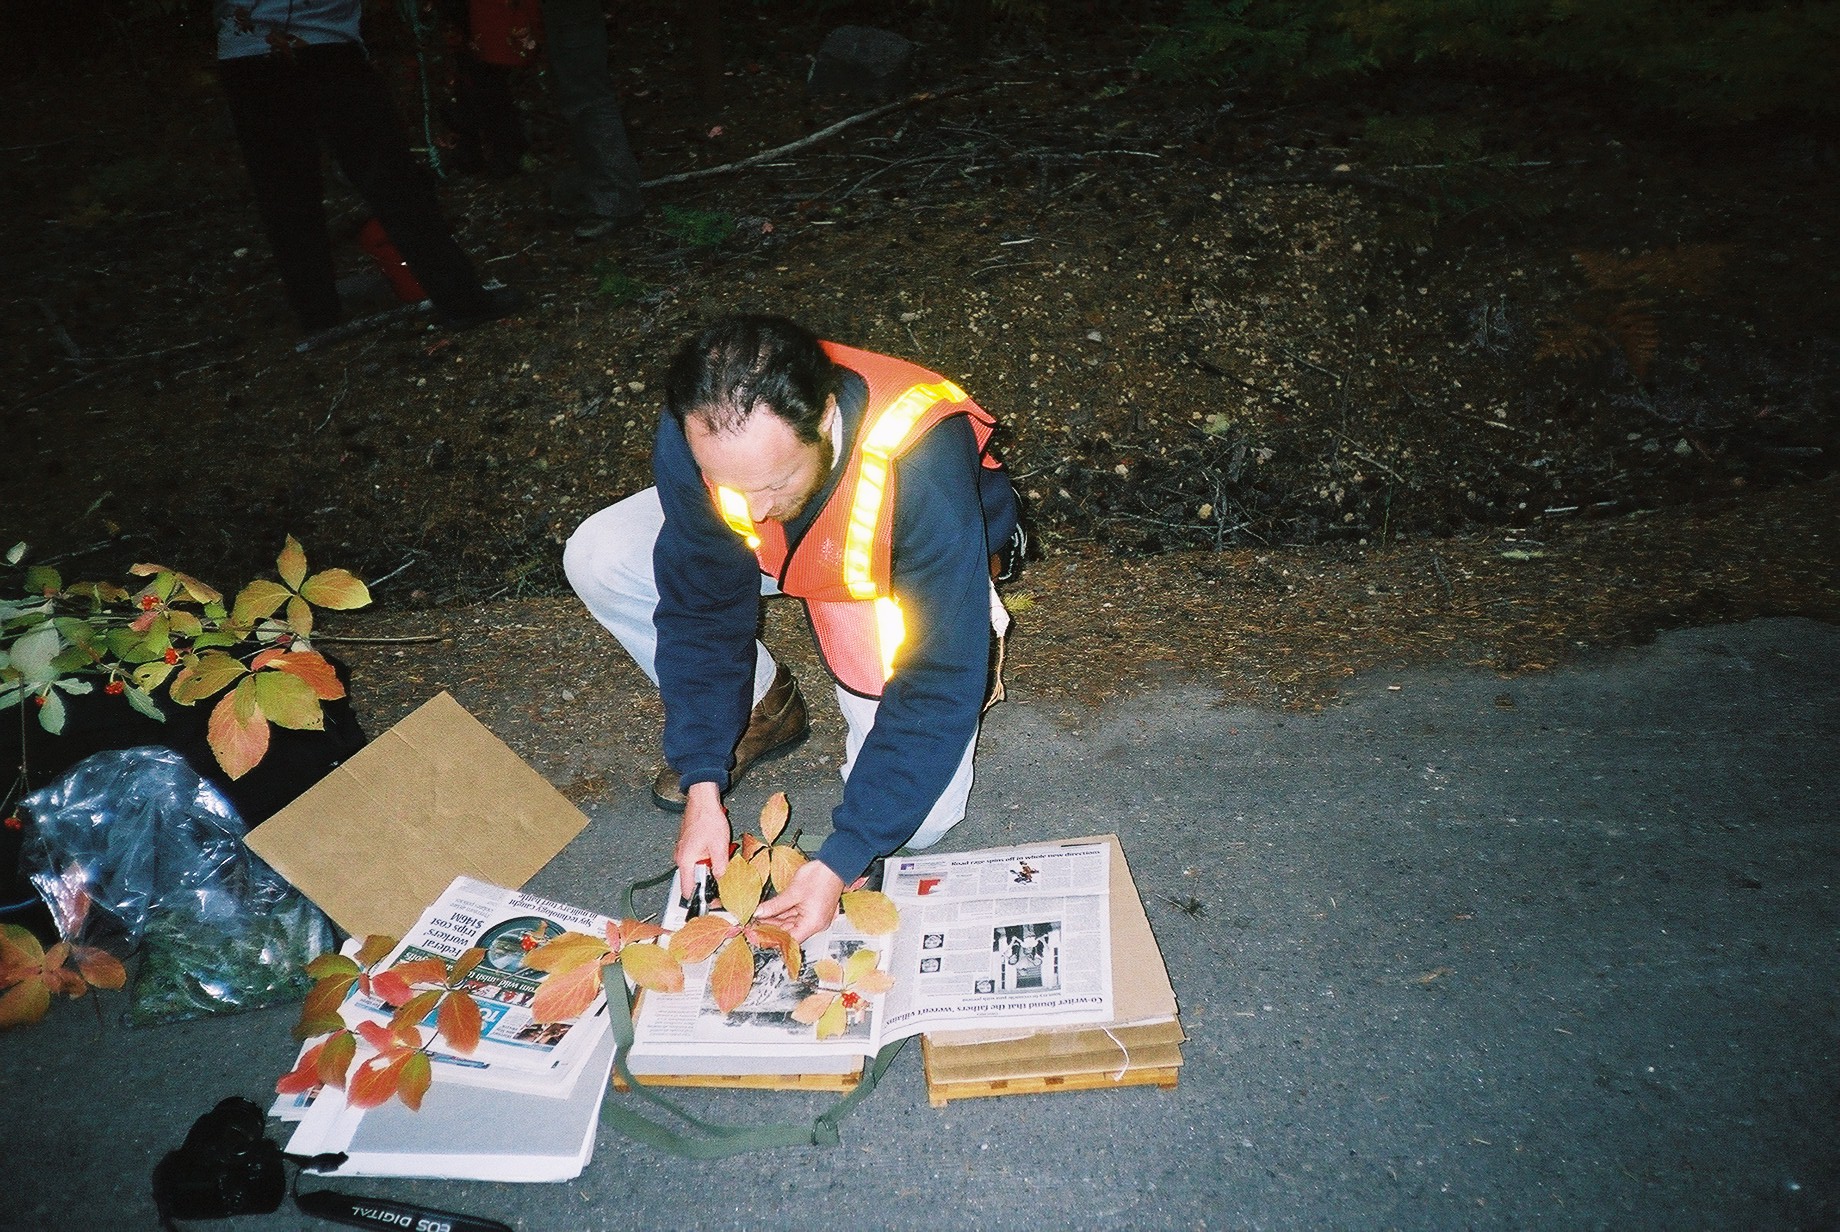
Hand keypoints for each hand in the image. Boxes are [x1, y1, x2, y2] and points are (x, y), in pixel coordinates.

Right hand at [674, 782, 730, 898]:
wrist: (702, 801)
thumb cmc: (709, 820)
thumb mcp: (720, 846)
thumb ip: (720, 867)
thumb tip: (721, 880)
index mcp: (686, 861)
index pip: (687, 890)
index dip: (700, 898)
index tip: (712, 901)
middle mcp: (680, 858)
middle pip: (692, 880)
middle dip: (707, 881)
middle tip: (722, 876)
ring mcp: (682, 851)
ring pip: (695, 869)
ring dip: (708, 868)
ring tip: (720, 857)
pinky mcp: (687, 846)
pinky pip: (695, 859)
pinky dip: (706, 859)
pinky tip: (715, 850)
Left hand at [752, 859, 844, 943]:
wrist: (834, 865)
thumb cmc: (821, 877)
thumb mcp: (793, 892)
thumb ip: (774, 905)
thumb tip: (759, 913)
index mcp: (813, 923)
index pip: (789, 939)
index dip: (772, 938)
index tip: (757, 934)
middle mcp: (815, 924)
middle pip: (789, 932)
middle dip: (772, 928)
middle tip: (754, 924)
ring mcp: (814, 917)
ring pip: (791, 924)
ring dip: (776, 921)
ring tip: (760, 916)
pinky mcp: (813, 911)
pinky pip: (795, 916)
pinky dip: (783, 914)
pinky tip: (770, 911)